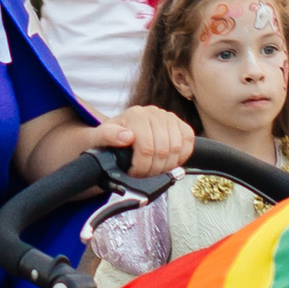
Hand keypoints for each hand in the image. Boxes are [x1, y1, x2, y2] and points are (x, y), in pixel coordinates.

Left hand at [81, 105, 195, 175]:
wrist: (118, 135)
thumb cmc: (108, 140)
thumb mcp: (99, 138)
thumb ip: (107, 135)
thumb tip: (127, 136)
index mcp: (135, 115)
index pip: (146, 149)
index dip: (141, 167)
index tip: (133, 173)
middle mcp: (153, 113)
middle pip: (163, 151)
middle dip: (153, 169)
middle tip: (143, 174)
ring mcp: (168, 117)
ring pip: (177, 148)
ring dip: (166, 166)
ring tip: (154, 169)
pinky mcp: (179, 124)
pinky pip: (189, 141)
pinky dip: (181, 156)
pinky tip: (169, 162)